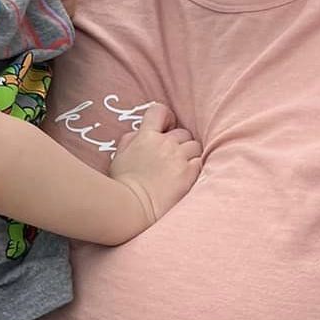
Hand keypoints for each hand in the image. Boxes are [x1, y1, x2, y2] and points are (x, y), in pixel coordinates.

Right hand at [108, 101, 201, 231]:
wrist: (133, 208)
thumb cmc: (123, 184)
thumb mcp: (119, 156)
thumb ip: (131, 140)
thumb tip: (140, 133)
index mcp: (146, 136)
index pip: (160, 111)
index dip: (166, 118)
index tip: (166, 129)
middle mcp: (165, 143)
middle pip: (183, 133)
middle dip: (179, 143)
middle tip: (172, 159)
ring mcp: (179, 158)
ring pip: (195, 146)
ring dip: (190, 156)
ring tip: (180, 170)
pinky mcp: (189, 174)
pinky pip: (200, 162)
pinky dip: (195, 169)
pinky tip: (185, 179)